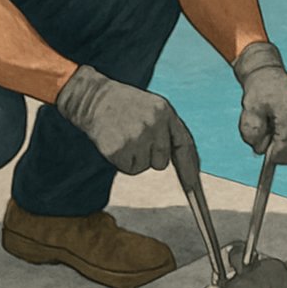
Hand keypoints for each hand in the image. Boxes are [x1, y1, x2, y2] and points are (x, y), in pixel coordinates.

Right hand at [56, 65, 196, 175]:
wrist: (93, 98)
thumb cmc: (125, 106)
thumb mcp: (153, 108)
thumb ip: (168, 129)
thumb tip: (183, 161)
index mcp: (165, 111)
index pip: (184, 144)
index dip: (190, 168)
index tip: (193, 189)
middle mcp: (154, 124)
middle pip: (162, 162)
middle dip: (150, 156)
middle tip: (135, 138)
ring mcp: (137, 136)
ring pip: (145, 166)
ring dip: (135, 158)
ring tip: (124, 137)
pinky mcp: (119, 148)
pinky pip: (130, 169)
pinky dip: (122, 161)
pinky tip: (115, 142)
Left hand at [232, 41, 286, 163]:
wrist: (268, 73)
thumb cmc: (258, 92)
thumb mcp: (249, 112)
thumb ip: (252, 133)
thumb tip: (261, 150)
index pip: (285, 143)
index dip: (276, 156)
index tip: (268, 163)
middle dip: (279, 149)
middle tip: (265, 141)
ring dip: (285, 144)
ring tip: (272, 129)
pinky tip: (280, 130)